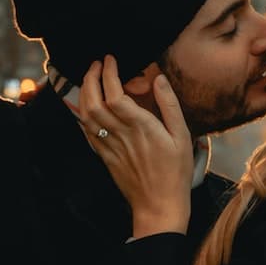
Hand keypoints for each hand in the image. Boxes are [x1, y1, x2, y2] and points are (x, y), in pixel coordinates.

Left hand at [77, 55, 193, 238]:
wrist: (159, 205)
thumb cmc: (175, 171)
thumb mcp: (182, 136)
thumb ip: (169, 105)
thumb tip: (158, 79)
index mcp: (142, 127)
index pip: (115, 93)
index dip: (109, 73)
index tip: (110, 59)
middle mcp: (121, 135)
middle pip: (94, 101)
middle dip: (91, 78)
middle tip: (96, 63)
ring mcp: (110, 146)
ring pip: (86, 115)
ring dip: (84, 93)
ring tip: (90, 79)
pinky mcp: (104, 156)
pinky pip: (87, 132)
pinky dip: (83, 114)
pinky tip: (87, 105)